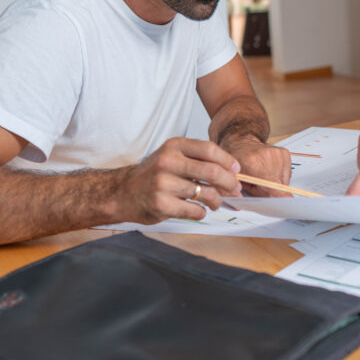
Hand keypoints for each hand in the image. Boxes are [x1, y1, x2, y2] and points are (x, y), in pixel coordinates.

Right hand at [120, 137, 240, 222]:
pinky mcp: (162, 205)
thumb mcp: (172, 156)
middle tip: (235, 189)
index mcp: (174, 146)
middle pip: (212, 172)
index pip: (210, 150)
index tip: (236, 171)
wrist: (123, 193)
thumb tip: (232, 172)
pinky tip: (198, 210)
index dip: (228, 161)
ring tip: (215, 202)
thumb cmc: (153, 175)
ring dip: (217, 201)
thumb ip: (198, 159)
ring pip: (206, 193)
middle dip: (229, 183)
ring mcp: (164, 184)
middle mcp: (168, 162)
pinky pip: (195, 211)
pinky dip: (202, 212)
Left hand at [220, 134, 291, 196]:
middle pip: (277, 184)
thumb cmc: (237, 162)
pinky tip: (270, 170)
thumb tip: (261, 203)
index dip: (278, 193)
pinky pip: (287, 175)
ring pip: (283, 181)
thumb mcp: (235, 180)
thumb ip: (246, 193)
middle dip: (270, 191)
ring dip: (275, 184)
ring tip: (263, 175)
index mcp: (251, 161)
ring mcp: (277, 153)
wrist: (242, 143)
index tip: (287, 201)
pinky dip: (279, 177)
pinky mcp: (285, 153)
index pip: (269, 182)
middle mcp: (267, 155)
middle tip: (258, 184)